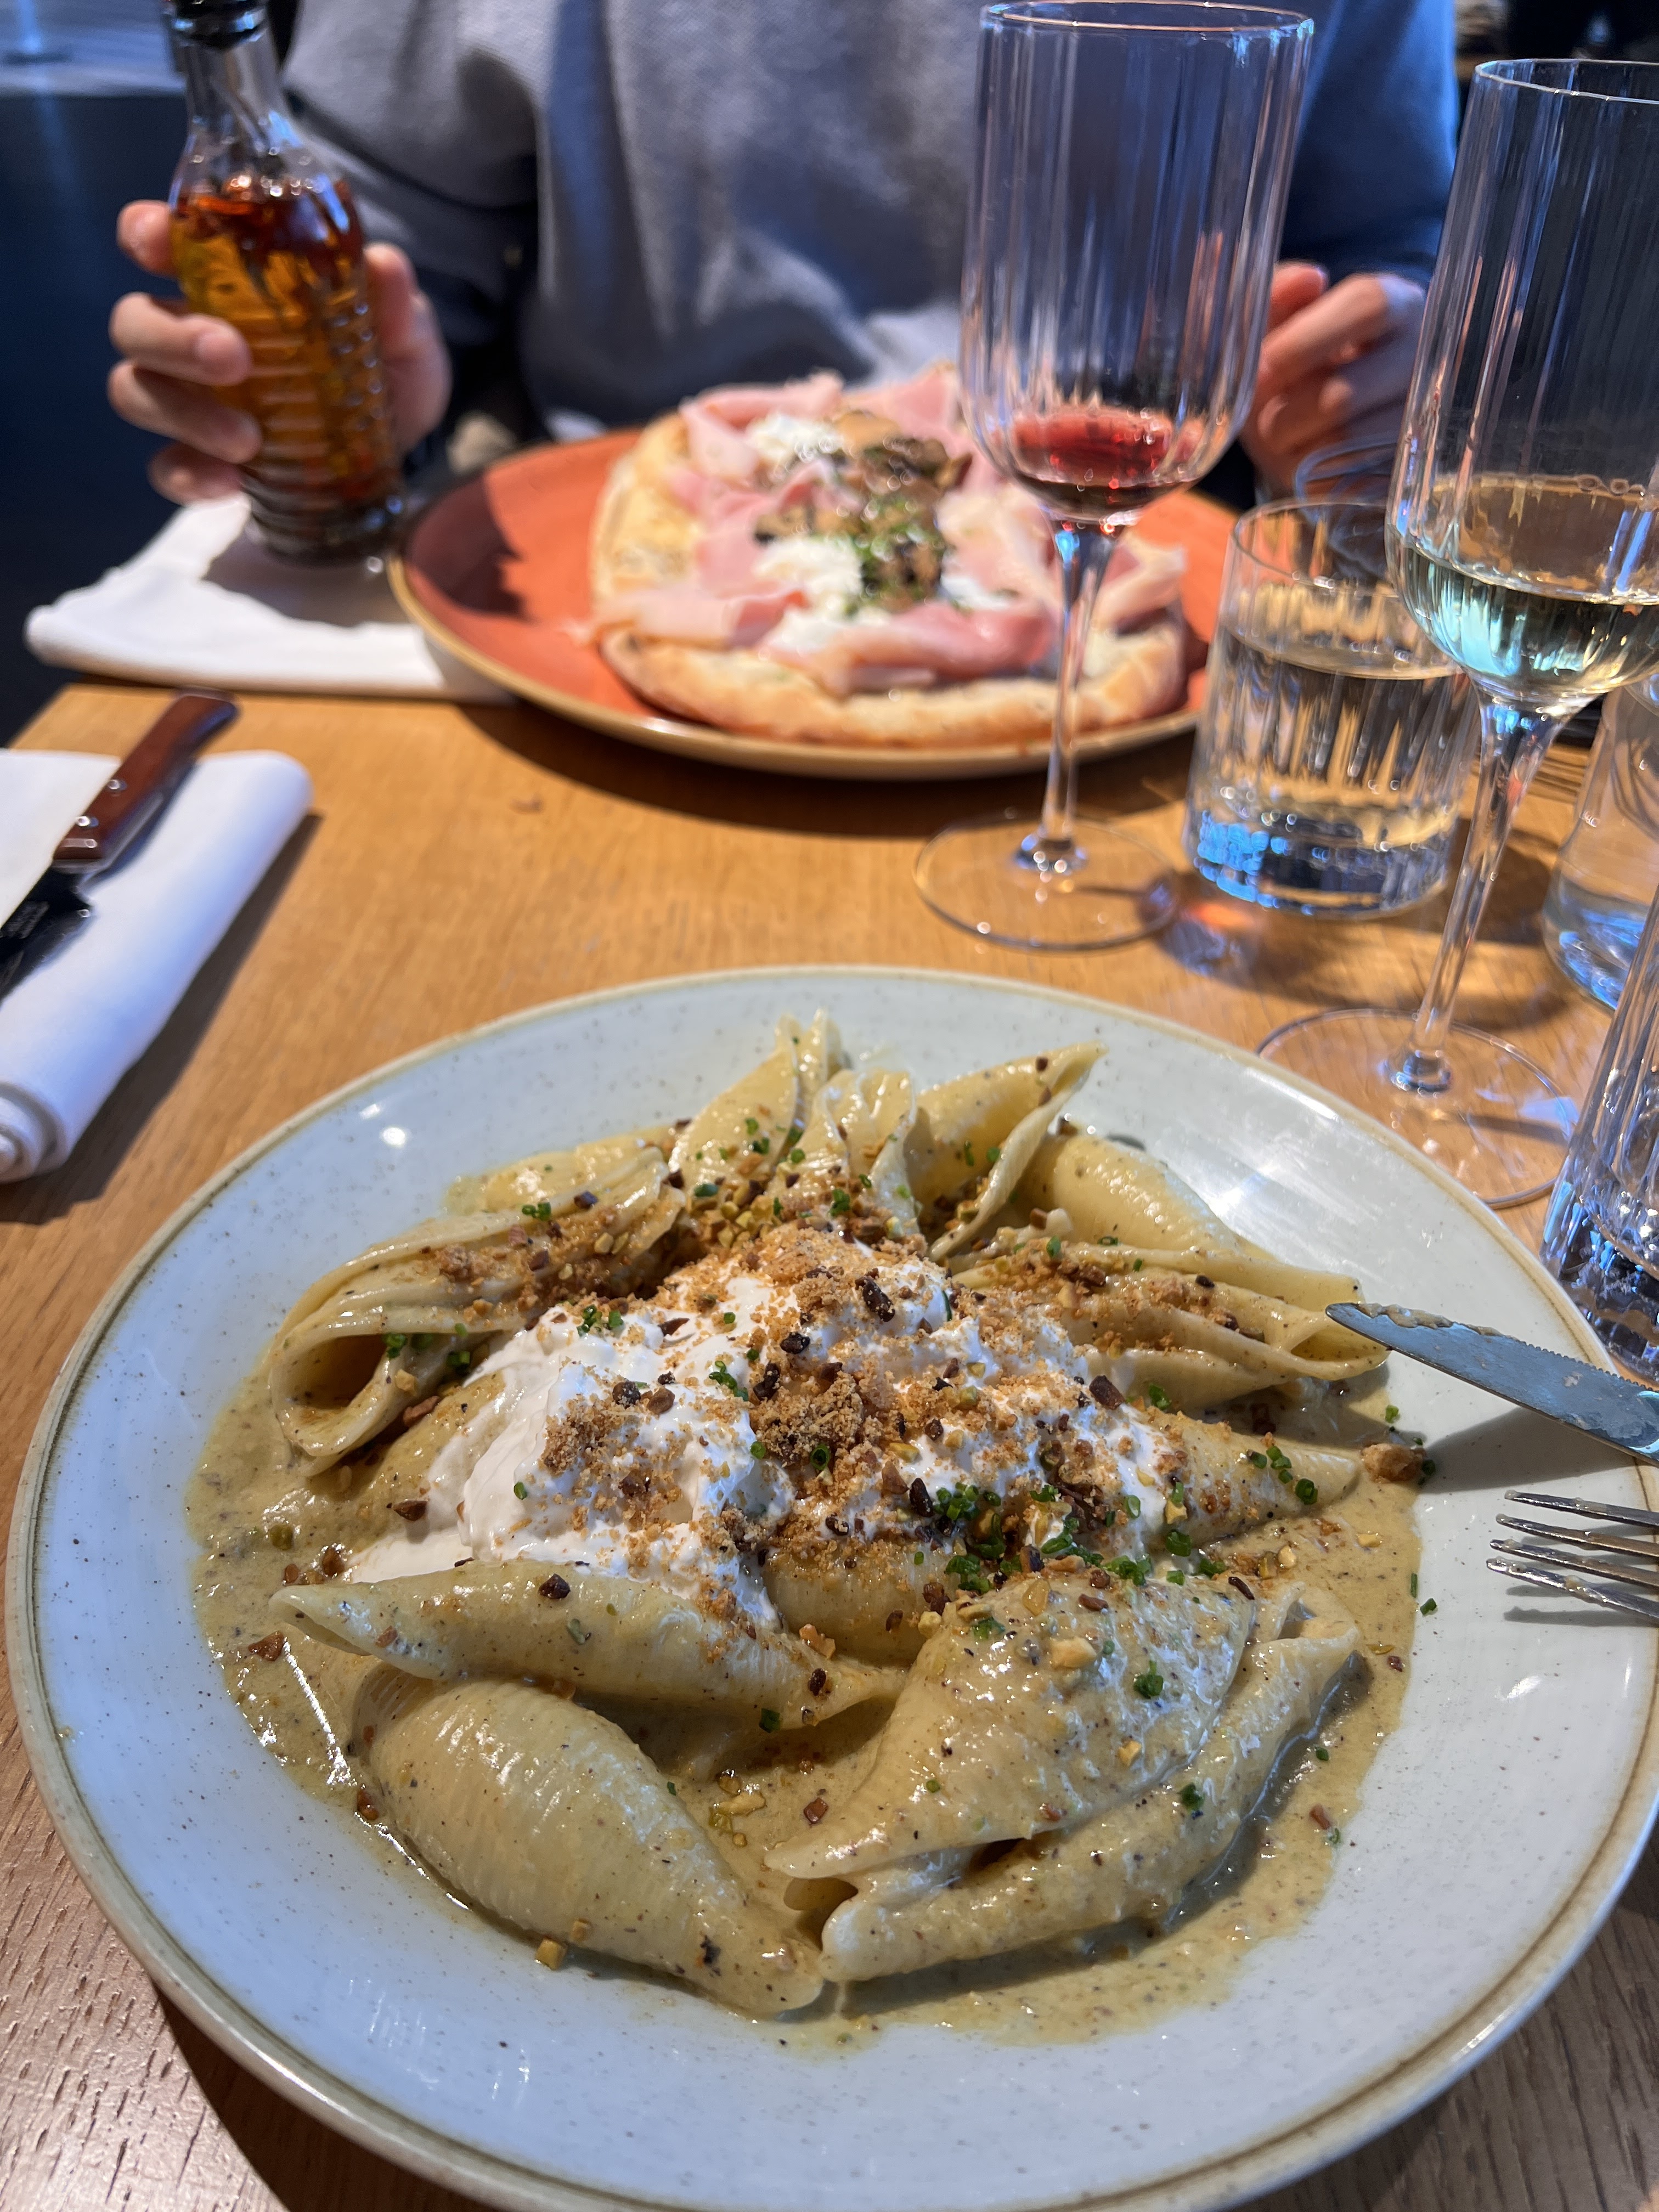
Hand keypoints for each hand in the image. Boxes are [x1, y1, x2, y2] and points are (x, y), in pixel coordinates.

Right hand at [107, 200, 451, 501]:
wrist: (402, 450)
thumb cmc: (385, 367)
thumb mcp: (405, 334)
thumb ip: (394, 301)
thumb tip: (383, 265)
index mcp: (227, 282)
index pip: (157, 239)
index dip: (145, 234)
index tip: (156, 245)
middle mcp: (191, 332)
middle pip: (134, 322)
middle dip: (172, 338)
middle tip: (233, 358)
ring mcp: (190, 400)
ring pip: (136, 390)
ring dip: (184, 412)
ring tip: (248, 438)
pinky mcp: (202, 459)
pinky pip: (167, 468)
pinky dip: (190, 475)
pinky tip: (231, 481)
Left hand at [1242, 264, 1426, 496]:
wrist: (1318, 429)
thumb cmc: (1297, 367)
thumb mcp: (1280, 323)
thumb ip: (1278, 295)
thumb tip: (1309, 279)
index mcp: (1397, 305)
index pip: (1367, 306)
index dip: (1304, 340)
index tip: (1264, 366)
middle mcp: (1423, 357)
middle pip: (1343, 394)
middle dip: (1285, 413)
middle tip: (1261, 418)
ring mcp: (1423, 417)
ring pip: (1344, 444)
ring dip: (1294, 448)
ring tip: (1281, 438)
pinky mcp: (1408, 468)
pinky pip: (1349, 481)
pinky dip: (1312, 476)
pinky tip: (1304, 461)